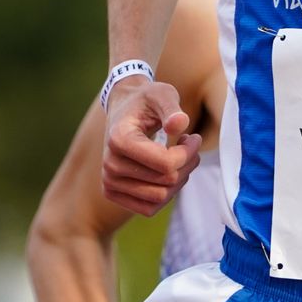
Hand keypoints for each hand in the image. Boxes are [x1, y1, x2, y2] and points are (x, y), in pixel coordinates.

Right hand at [101, 77, 201, 215]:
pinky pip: (149, 208)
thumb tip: (179, 124)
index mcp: (119, 140)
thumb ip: (171, 107)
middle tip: (190, 145)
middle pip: (166, 181)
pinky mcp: (113, 193)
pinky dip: (166, 193)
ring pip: (160, 197)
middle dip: (187, 164)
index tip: (192, 137)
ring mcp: (109, 182)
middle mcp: (110, 164)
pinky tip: (168, 172)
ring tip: (180, 157)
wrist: (123, 109)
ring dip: (179, 179)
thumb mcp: (162, 94)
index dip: (188, 152)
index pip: (166, 164)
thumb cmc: (146, 101)